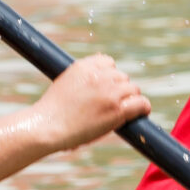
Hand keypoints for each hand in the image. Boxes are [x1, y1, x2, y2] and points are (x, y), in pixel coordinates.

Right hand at [30, 55, 150, 150]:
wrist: (46, 127)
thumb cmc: (51, 112)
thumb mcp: (65, 84)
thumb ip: (83, 78)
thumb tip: (101, 75)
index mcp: (83, 67)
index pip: (108, 62)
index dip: (110, 75)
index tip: (106, 86)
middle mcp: (98, 76)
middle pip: (122, 77)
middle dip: (119, 89)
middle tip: (110, 104)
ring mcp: (109, 92)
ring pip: (133, 89)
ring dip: (129, 99)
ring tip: (120, 111)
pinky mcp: (117, 109)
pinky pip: (141, 103)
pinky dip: (143, 108)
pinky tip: (141, 113)